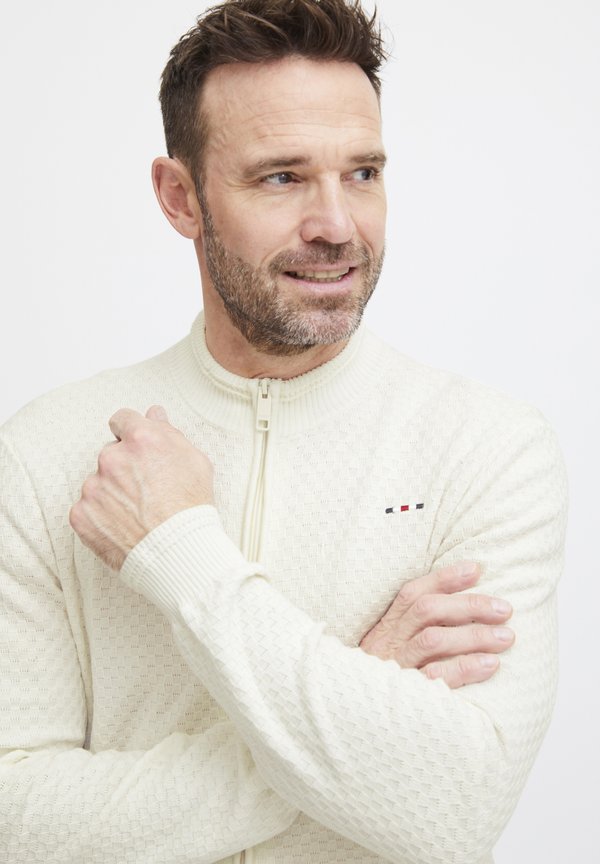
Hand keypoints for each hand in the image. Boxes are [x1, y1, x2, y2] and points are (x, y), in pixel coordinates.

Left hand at [70, 406, 213, 569]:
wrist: (178, 552)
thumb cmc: (191, 509)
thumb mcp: (195, 461)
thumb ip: (170, 433)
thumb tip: (155, 416)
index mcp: (140, 440)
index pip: (122, 419)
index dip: (131, 433)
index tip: (135, 447)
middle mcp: (112, 458)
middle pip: (111, 453)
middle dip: (124, 467)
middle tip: (145, 490)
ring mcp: (93, 486)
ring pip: (99, 482)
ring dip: (112, 492)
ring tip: (137, 513)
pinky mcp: (81, 513)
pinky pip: (87, 508)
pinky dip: (101, 515)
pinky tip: (123, 525)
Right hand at [359, 562, 513, 687]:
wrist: (356, 718)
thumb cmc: (387, 680)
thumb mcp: (393, 649)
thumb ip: (416, 629)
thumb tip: (464, 605)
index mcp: (385, 627)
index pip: (411, 593)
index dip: (443, 579)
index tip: (476, 569)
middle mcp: (387, 643)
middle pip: (427, 611)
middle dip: (469, 605)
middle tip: (504, 609)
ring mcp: (395, 668)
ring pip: (433, 640)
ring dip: (473, 635)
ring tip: (506, 636)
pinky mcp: (406, 696)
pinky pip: (436, 677)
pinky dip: (465, 667)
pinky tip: (491, 664)